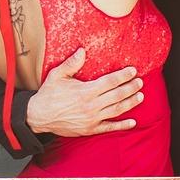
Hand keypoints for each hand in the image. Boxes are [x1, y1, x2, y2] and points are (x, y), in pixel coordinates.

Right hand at [25, 49, 142, 137]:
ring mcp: (92, 119)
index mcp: (85, 91)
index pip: (110, 82)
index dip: (123, 76)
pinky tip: (132, 122)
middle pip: (117, 95)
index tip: (132, 71)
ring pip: (117, 110)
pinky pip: (109, 128)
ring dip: (130, 103)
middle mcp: (91, 106)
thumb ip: (72, 63)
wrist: (38, 116)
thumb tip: (82, 50)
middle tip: (140, 82)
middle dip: (130, 88)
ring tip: (140, 96)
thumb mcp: (57, 75)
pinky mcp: (90, 129)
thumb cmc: (48, 94)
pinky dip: (122, 125)